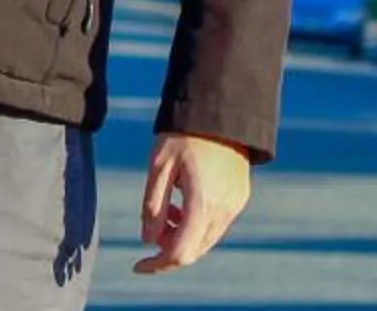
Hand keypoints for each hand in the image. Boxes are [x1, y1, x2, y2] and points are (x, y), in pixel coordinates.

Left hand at [134, 132, 250, 272]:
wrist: (219, 111)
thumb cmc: (183, 133)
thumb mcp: (159, 164)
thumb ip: (152, 204)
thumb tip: (147, 240)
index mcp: (202, 202)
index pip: (180, 252)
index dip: (157, 264)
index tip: (137, 265)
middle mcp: (223, 210)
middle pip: (194, 251)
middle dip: (168, 247)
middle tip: (152, 225)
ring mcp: (234, 205)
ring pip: (206, 240)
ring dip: (183, 235)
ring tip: (167, 207)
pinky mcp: (239, 198)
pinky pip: (216, 225)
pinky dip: (197, 224)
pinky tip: (183, 201)